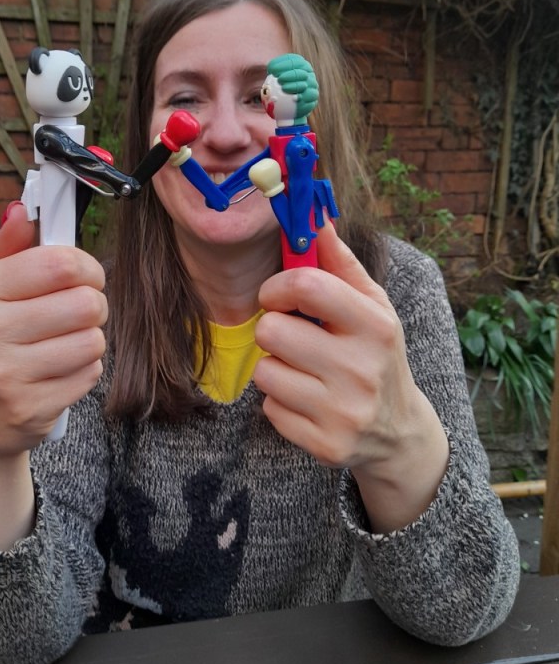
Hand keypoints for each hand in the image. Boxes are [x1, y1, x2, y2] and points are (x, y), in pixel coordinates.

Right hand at [0, 201, 106, 466]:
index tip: (83, 275)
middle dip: (93, 305)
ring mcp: (5, 374)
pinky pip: (90, 373)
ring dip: (89, 340)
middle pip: (84, 302)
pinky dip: (85, 370)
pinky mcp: (29, 407)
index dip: (85, 266)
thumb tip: (22, 211)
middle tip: (76, 314)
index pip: (58, 263)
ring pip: (92, 339)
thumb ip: (7, 247)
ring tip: (65, 345)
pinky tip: (60, 372)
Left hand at [253, 221, 447, 531]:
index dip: (278, 286)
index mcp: (376, 326)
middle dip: (274, 330)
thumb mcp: (373, 307)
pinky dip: (280, 403)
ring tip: (304, 372)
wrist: (399, 432)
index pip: (307, 286)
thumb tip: (317, 217)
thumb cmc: (376, 354)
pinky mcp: (325, 445)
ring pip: (265, 372)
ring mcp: (344, 412)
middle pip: (271, 331)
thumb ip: (341, 263)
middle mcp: (362, 370)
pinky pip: (269, 409)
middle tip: (294, 339)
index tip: (277, 295)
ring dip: (276, 369)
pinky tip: (307, 401)